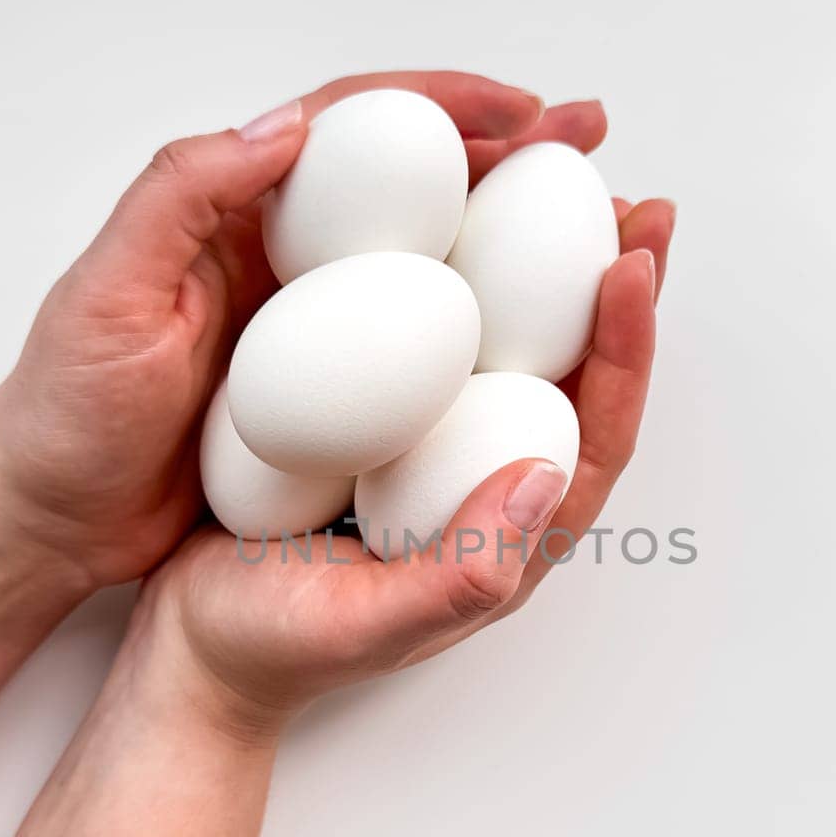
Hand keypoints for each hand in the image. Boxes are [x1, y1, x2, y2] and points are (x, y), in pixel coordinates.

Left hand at [0, 71, 606, 591]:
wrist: (53, 517)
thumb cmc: (67, 410)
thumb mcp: (109, 295)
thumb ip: (184, 194)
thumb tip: (287, 124)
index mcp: (239, 214)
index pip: (357, 130)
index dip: (446, 107)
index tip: (525, 109)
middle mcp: (289, 259)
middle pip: (417, 187)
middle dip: (512, 157)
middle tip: (596, 147)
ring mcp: (312, 328)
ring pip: (434, 264)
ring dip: (516, 244)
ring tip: (598, 236)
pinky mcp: (325, 395)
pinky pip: (420, 349)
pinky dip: (483, 330)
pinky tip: (537, 340)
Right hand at [139, 199, 675, 739]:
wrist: (194, 649)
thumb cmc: (273, 647)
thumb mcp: (363, 624)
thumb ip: (460, 570)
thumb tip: (547, 473)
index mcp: (505, 536)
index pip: (598, 434)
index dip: (626, 347)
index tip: (630, 262)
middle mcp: (483, 483)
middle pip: (576, 377)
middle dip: (616, 290)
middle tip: (642, 203)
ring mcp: (435, 451)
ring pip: (513, 347)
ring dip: (550, 269)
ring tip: (573, 187)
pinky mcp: (383, 424)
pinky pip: (439, 340)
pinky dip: (459, 275)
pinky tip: (446, 218)